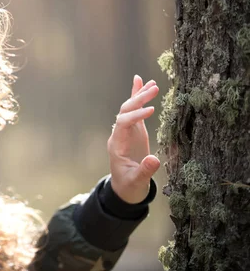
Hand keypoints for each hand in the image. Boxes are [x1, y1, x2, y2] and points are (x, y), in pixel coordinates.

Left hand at [107, 75, 160, 203]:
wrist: (125, 189)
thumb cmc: (129, 186)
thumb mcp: (136, 182)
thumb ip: (144, 171)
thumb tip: (154, 160)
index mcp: (116, 145)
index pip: (123, 124)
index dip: (136, 116)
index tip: (151, 111)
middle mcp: (119, 134)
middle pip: (125, 112)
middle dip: (138, 100)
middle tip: (153, 90)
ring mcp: (126, 131)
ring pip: (130, 108)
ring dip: (140, 95)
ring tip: (152, 83)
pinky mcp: (135, 131)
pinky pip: (135, 111)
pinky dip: (138, 96)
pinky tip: (141, 81)